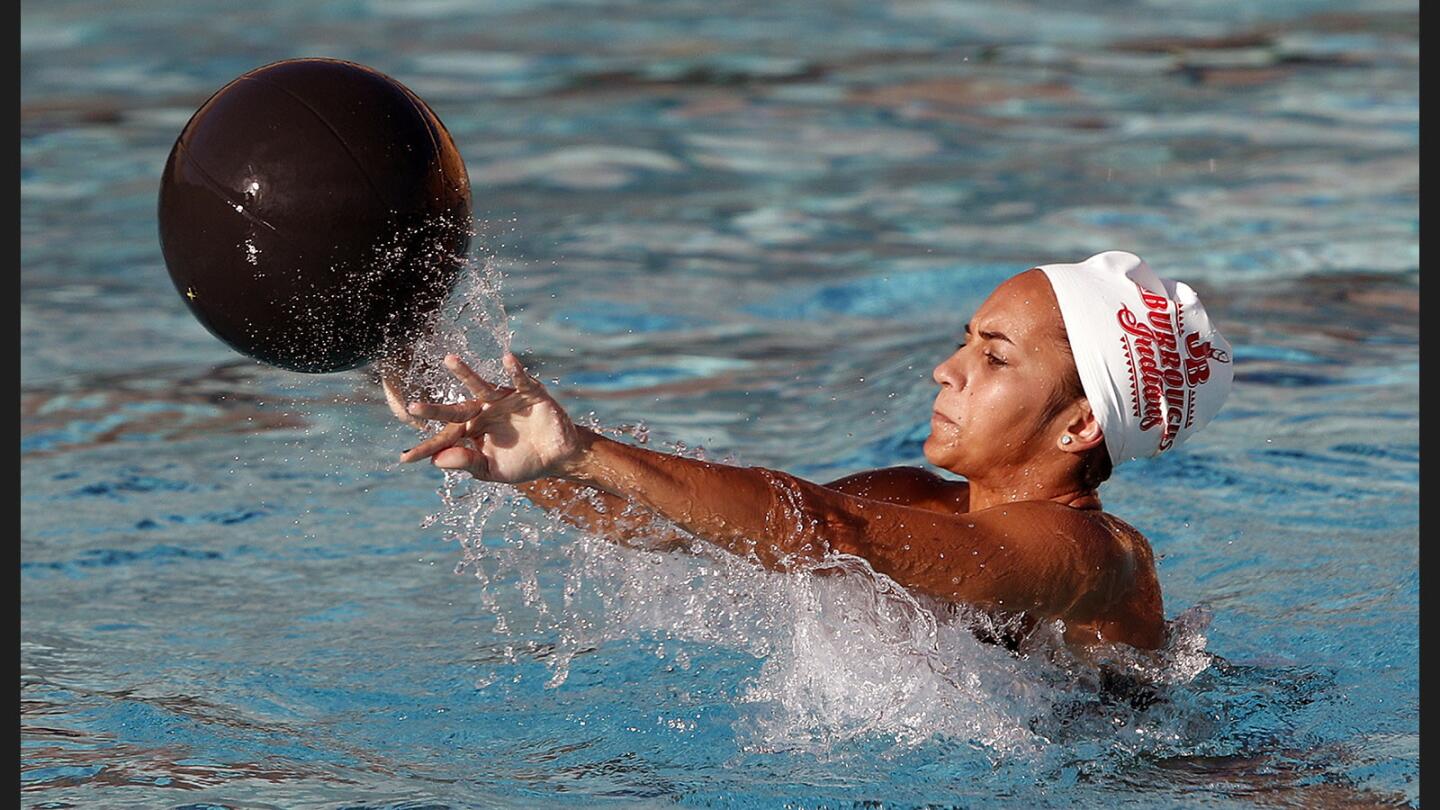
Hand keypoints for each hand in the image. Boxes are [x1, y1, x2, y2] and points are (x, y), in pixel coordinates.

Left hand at [398, 352, 585, 483]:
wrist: (557, 457)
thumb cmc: (523, 463)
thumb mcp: (492, 470)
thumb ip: (467, 463)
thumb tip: (437, 460)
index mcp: (473, 429)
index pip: (446, 437)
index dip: (428, 448)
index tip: (405, 459)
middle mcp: (484, 410)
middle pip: (456, 410)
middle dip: (435, 410)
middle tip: (413, 407)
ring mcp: (505, 400)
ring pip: (482, 386)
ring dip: (465, 373)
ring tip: (448, 360)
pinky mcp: (529, 393)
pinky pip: (520, 380)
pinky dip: (515, 370)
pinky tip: (506, 359)